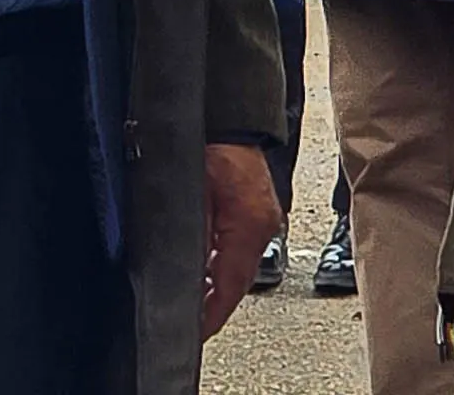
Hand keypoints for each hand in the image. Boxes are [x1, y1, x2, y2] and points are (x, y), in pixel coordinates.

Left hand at [200, 142, 282, 340]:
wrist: (229, 119)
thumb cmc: (209, 148)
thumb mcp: (193, 199)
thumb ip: (194, 242)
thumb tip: (188, 279)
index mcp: (249, 226)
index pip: (231, 287)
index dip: (211, 315)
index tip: (196, 333)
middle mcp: (264, 228)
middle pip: (238, 281)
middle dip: (214, 303)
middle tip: (190, 322)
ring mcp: (266, 221)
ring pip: (240, 268)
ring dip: (219, 284)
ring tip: (195, 302)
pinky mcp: (261, 213)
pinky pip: (242, 250)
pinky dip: (225, 264)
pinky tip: (208, 271)